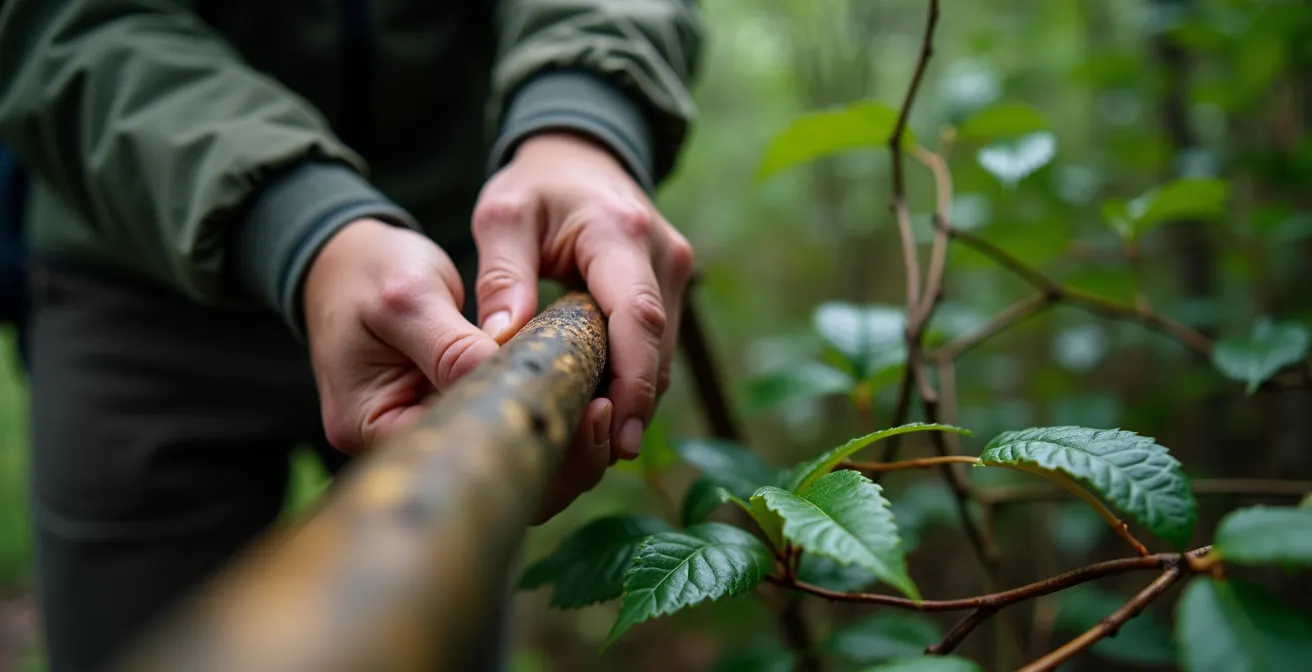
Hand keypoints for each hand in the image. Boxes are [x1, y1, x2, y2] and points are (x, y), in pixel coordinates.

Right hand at [302, 217, 615, 522]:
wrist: (350, 264)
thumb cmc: (370, 275)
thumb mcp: (405, 299)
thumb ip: (452, 342)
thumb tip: (505, 379)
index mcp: (373, 426)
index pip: (459, 457)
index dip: (525, 438)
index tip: (583, 407)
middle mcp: (405, 448)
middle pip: (489, 477)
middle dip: (556, 455)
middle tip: (606, 414)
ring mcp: (435, 438)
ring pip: (509, 464)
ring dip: (562, 441)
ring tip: (606, 407)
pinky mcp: (463, 422)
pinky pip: (512, 436)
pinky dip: (550, 420)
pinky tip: (588, 397)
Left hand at [472, 133, 694, 461]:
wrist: (581, 155)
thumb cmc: (536, 186)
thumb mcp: (503, 216)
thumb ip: (502, 276)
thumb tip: (499, 343)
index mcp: (620, 234)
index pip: (638, 318)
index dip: (632, 380)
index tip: (615, 431)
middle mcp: (663, 254)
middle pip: (657, 348)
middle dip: (633, 404)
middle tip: (599, 455)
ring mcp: (675, 272)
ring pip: (663, 353)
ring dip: (634, 396)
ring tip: (595, 440)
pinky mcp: (673, 287)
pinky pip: (658, 345)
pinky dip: (633, 377)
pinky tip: (601, 405)